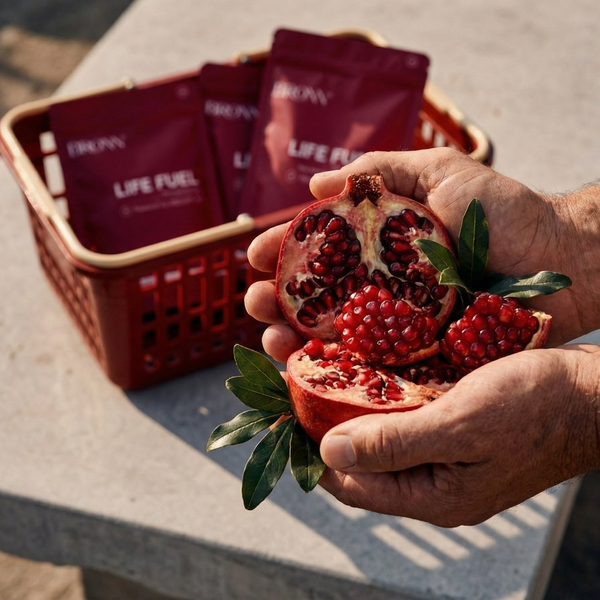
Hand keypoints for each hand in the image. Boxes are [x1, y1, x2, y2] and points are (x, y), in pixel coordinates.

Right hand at [246, 148, 599, 361]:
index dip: (283, 250)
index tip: (253, 253)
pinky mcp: (416, 355)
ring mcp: (395, 323)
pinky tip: (308, 371)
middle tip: (254, 303)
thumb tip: (317, 184)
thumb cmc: (502, 212)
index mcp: (379, 245)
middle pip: (315, 297)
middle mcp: (380, 285)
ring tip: (270, 340)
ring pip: (332, 336)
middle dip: (276, 300)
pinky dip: (335, 371)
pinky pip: (368, 366)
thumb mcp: (441, 171)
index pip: (318, 249)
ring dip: (292, 339)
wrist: (558, 259)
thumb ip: (381, 169)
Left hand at [319, 343, 599, 525]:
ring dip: (356, 406)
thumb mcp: (460, 425)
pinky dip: (386, 396)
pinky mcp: (456, 428)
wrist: (593, 392)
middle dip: (331, 424)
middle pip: (363, 459)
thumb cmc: (537, 408)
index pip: (351, 485)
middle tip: (303, 382)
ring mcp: (446, 455)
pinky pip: (407, 417)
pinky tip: (371, 367)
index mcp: (433, 496)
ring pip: (383, 435)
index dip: (314, 452)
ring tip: (328, 370)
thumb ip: (393, 444)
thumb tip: (330, 454)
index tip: (286, 415)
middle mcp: (434, 481)